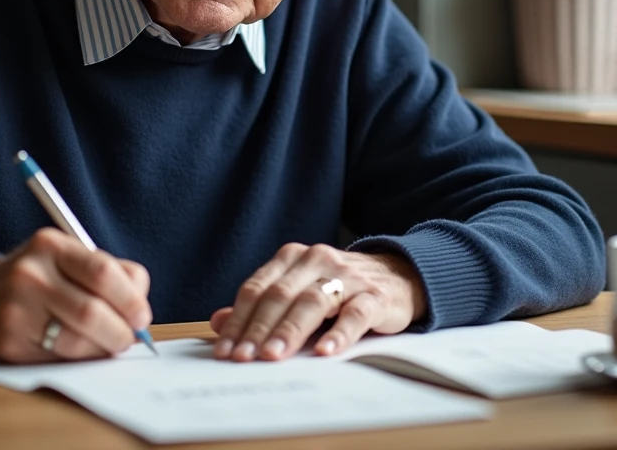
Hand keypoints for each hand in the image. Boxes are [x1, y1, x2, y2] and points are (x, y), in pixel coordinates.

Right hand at [0, 228, 151, 361]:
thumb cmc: (38, 279)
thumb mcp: (69, 259)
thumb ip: (112, 274)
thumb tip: (141, 312)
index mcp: (52, 246)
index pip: (103, 273)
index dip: (131, 300)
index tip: (141, 316)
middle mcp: (30, 275)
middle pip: (92, 312)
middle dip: (121, 331)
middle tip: (129, 338)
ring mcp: (15, 309)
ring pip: (77, 341)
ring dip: (102, 348)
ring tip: (105, 343)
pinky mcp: (8, 342)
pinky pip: (58, 358)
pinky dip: (78, 358)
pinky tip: (78, 349)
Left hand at [209, 243, 426, 361]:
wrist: (398, 276)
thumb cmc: (339, 289)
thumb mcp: (298, 292)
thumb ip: (260, 307)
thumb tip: (218, 322)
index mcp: (293, 258)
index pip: (257, 289)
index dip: (239, 320)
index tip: (224, 350)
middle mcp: (317, 260)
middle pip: (280, 295)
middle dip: (259, 328)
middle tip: (243, 358)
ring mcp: (347, 276)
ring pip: (313, 301)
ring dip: (290, 330)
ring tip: (273, 356)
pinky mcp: (375, 295)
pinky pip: (355, 313)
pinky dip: (339, 333)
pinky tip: (325, 352)